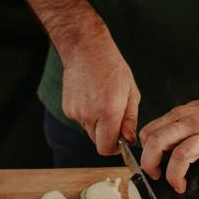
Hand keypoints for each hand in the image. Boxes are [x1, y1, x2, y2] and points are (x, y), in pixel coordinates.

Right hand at [59, 30, 140, 155]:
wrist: (86, 50)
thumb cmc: (111, 67)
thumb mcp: (131, 91)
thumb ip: (130, 119)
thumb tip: (129, 139)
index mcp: (108, 111)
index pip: (106, 147)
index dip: (115, 147)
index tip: (120, 140)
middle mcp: (89, 114)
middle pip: (97, 142)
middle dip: (107, 135)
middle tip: (114, 117)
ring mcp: (75, 112)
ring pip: (89, 130)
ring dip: (97, 123)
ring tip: (102, 101)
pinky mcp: (67, 108)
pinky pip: (80, 120)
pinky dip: (87, 114)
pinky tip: (91, 97)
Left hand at [138, 93, 198, 193]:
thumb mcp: (192, 112)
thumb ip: (175, 126)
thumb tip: (154, 148)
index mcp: (181, 115)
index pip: (149, 133)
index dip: (144, 153)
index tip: (152, 166)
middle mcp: (193, 123)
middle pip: (158, 141)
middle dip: (150, 164)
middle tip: (157, 177)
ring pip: (181, 155)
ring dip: (175, 176)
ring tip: (179, 185)